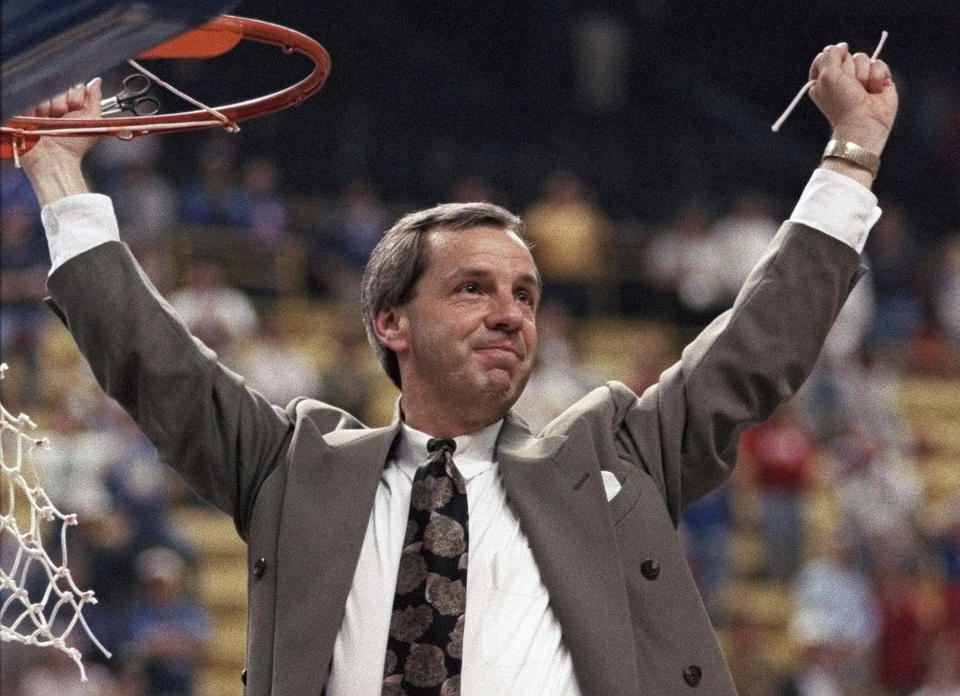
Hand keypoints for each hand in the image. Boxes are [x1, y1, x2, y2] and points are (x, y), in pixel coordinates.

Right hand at [20, 78, 102, 205]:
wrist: (54, 161)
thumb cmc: (73, 146)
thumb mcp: (91, 121)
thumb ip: (94, 100)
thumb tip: (96, 81)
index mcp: (70, 105)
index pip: (71, 86)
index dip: (73, 97)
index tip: (74, 109)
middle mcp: (54, 104)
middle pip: (56, 89)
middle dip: (60, 104)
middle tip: (60, 119)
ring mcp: (38, 107)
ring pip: (42, 94)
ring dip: (45, 108)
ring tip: (47, 123)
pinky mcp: (24, 111)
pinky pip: (27, 99)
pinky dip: (32, 109)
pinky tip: (36, 120)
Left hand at [808, 43, 897, 153]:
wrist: (863, 121)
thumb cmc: (842, 103)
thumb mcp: (827, 76)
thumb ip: (830, 55)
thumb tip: (842, 46)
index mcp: (823, 79)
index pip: (827, 56)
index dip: (831, 61)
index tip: (833, 73)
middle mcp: (842, 78)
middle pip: (847, 55)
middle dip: (848, 70)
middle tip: (849, 87)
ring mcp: (861, 78)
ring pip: (863, 58)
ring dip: (863, 75)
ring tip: (862, 91)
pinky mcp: (879, 79)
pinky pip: (879, 64)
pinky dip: (877, 76)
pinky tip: (874, 91)